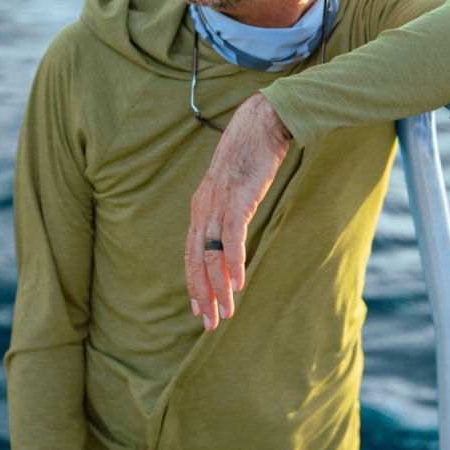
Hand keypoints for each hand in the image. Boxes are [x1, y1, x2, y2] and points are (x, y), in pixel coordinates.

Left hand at [185, 93, 290, 330]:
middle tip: (208, 324)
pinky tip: (237, 284)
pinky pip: (232, 238)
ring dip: (218, 288)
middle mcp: (202, 209)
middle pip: (197, 261)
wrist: (258, 125)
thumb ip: (228, 209)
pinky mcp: (237, 199)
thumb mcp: (233, 188)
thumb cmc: (248, 156)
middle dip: (202, 295)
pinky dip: (233, 262)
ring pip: (212, 255)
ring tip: (225, 313)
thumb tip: (231, 229)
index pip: (191, 254)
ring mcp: (217, 205)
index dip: (194, 283)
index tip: (198, 308)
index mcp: (200, 208)